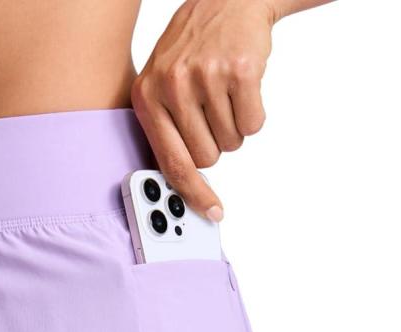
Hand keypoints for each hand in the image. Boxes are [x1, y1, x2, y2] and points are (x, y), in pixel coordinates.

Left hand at [131, 0, 276, 219]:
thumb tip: (180, 185)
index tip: (211, 213)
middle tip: (213, 112)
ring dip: (235, 126)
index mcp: (146, 98)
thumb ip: (165, 131)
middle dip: (216, 144)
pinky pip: (253, 124)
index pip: (171, 162)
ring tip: (225, 93)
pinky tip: (242, 86)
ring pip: (231, 142)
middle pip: (207, 158)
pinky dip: (253, 113)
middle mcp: (172, 88)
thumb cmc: (193, 50)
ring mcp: (206, 78)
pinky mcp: (240, 71)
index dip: (193, 193)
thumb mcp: (161, 84)